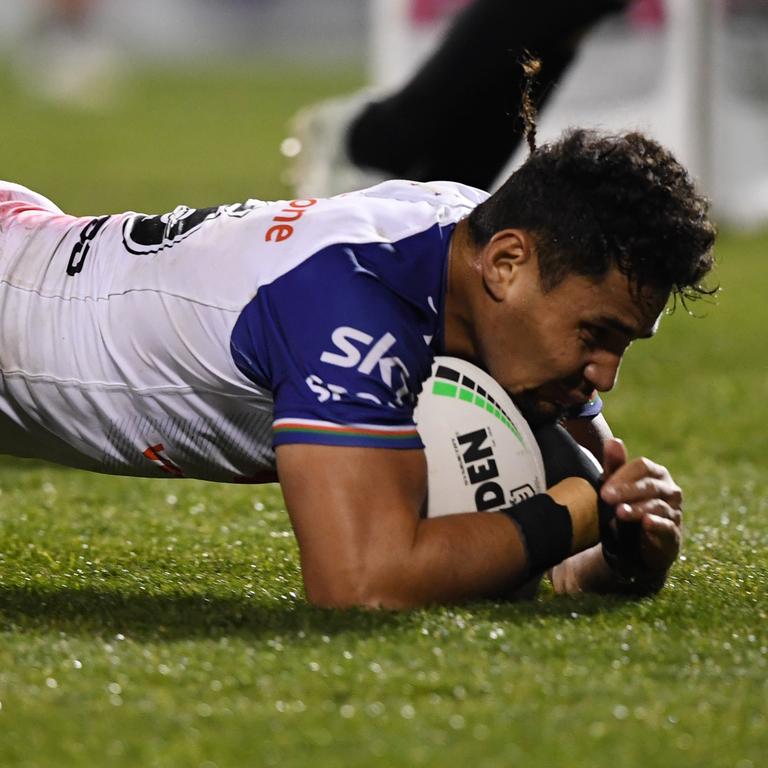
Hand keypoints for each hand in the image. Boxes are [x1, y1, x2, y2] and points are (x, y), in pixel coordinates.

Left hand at [599, 438, 682, 578]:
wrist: (635, 545)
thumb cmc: (627, 507)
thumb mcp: (617, 487)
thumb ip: (615, 464)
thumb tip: (613, 440)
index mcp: (656, 473)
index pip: (642, 467)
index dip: (623, 475)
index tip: (604, 487)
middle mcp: (669, 489)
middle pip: (649, 485)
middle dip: (626, 491)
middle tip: (606, 497)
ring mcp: (674, 510)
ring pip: (656, 506)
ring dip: (636, 509)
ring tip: (619, 512)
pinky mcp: (674, 532)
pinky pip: (667, 525)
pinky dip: (657, 524)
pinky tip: (646, 523)